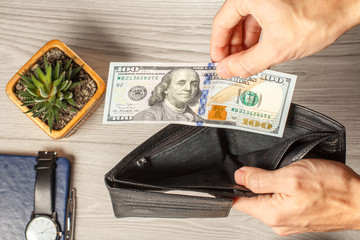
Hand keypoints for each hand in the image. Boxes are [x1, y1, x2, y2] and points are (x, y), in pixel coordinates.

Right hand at [210, 0, 359, 77]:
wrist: (345, 6)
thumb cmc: (320, 15)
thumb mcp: (276, 48)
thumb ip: (246, 63)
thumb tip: (227, 70)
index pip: (221, 24)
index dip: (218, 47)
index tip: (218, 62)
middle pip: (232, 23)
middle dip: (232, 48)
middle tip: (231, 65)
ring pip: (245, 23)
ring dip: (244, 45)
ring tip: (245, 63)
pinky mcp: (276, 3)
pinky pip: (258, 21)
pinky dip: (256, 38)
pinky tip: (259, 52)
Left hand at [233, 159, 359, 235]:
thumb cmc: (333, 189)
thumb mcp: (291, 176)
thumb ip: (261, 179)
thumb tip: (239, 176)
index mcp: (272, 213)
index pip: (238, 201)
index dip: (233, 186)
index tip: (236, 175)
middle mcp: (278, 222)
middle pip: (252, 200)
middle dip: (256, 183)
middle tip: (271, 170)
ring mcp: (289, 221)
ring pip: (268, 199)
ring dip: (272, 185)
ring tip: (288, 176)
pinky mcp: (299, 217)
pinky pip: (282, 202)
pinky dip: (284, 191)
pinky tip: (296, 184)